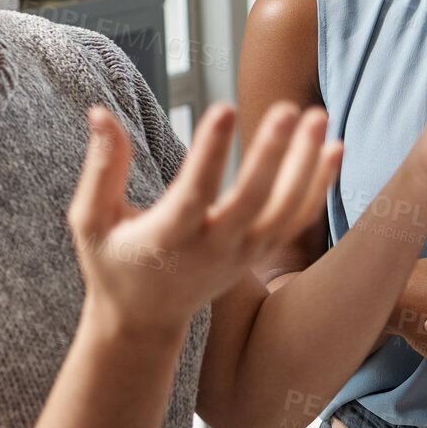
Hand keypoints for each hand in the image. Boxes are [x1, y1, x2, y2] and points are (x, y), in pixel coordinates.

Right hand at [71, 101, 342, 337]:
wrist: (145, 320)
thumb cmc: (113, 261)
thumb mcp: (92, 221)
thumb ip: (102, 169)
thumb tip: (100, 112)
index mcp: (168, 239)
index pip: (194, 193)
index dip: (209, 152)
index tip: (225, 107)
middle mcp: (212, 248)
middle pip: (252, 202)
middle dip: (272, 155)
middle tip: (288, 109)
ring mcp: (244, 252)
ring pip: (285, 210)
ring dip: (306, 164)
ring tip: (318, 115)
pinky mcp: (261, 251)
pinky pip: (298, 218)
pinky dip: (319, 185)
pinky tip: (335, 146)